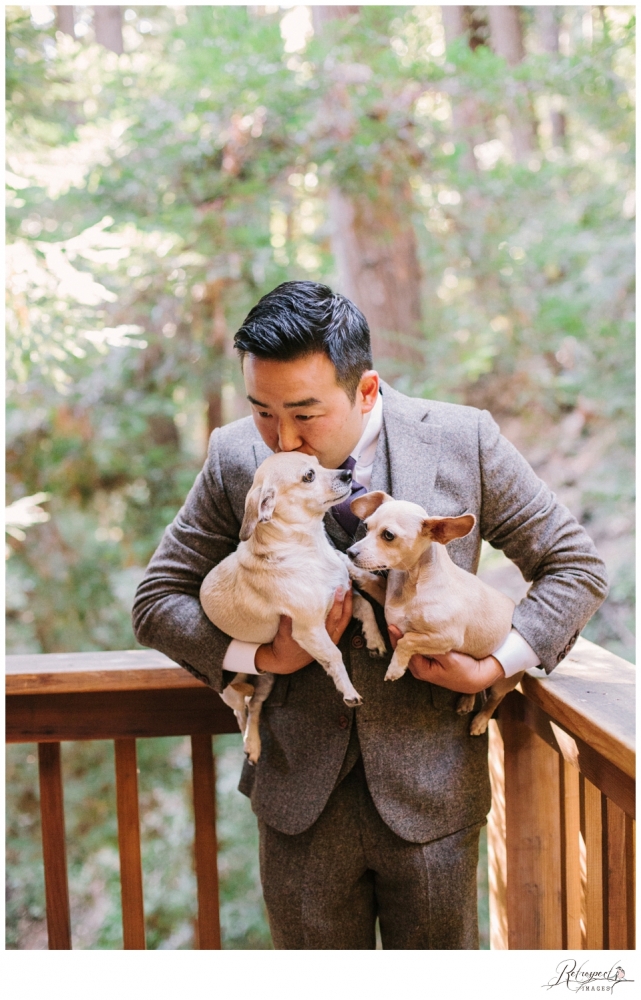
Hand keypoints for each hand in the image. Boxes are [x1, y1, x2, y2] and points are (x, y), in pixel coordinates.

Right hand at [255, 586, 353, 674]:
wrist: (285, 661)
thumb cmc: (284, 644)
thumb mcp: (284, 631)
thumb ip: (289, 617)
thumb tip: (294, 599)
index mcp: (319, 636)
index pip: (333, 617)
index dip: (337, 602)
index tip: (339, 588)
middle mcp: (328, 638)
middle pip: (343, 616)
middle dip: (346, 599)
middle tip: (347, 583)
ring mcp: (331, 638)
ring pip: (344, 619)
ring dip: (347, 604)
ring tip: (348, 587)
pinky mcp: (331, 637)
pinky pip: (341, 623)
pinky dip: (344, 610)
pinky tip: (344, 599)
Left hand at [387, 625, 504, 693]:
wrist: (480, 677)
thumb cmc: (465, 670)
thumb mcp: (449, 658)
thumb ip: (432, 648)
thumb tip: (417, 636)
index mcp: (421, 670)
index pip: (403, 651)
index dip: (397, 637)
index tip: (393, 623)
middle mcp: (420, 669)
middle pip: (405, 649)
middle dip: (401, 635)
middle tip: (397, 618)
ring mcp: (426, 665)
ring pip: (413, 648)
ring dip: (410, 636)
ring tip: (406, 620)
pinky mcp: (432, 660)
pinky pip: (421, 647)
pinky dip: (418, 638)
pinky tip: (419, 627)